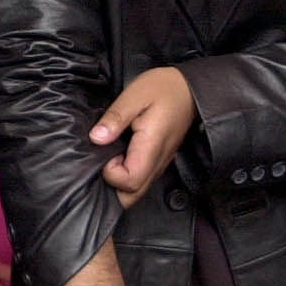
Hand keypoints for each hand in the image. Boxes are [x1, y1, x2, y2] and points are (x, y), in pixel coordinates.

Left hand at [90, 67, 195, 207]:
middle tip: (104, 158)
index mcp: (151, 147)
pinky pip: (141, 179)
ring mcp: (159, 164)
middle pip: (132, 196)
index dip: (110, 173)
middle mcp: (158, 162)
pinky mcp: (158, 160)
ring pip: (136, 191)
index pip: (130, 182)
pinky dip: (125, 177)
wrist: (189, 89)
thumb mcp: (135, 95)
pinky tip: (117, 157)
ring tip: (110, 155)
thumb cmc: (164, 89)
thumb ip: (115, 117)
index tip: (105, 151)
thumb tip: (96, 137)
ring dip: (118, 183)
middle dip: (111, 186)